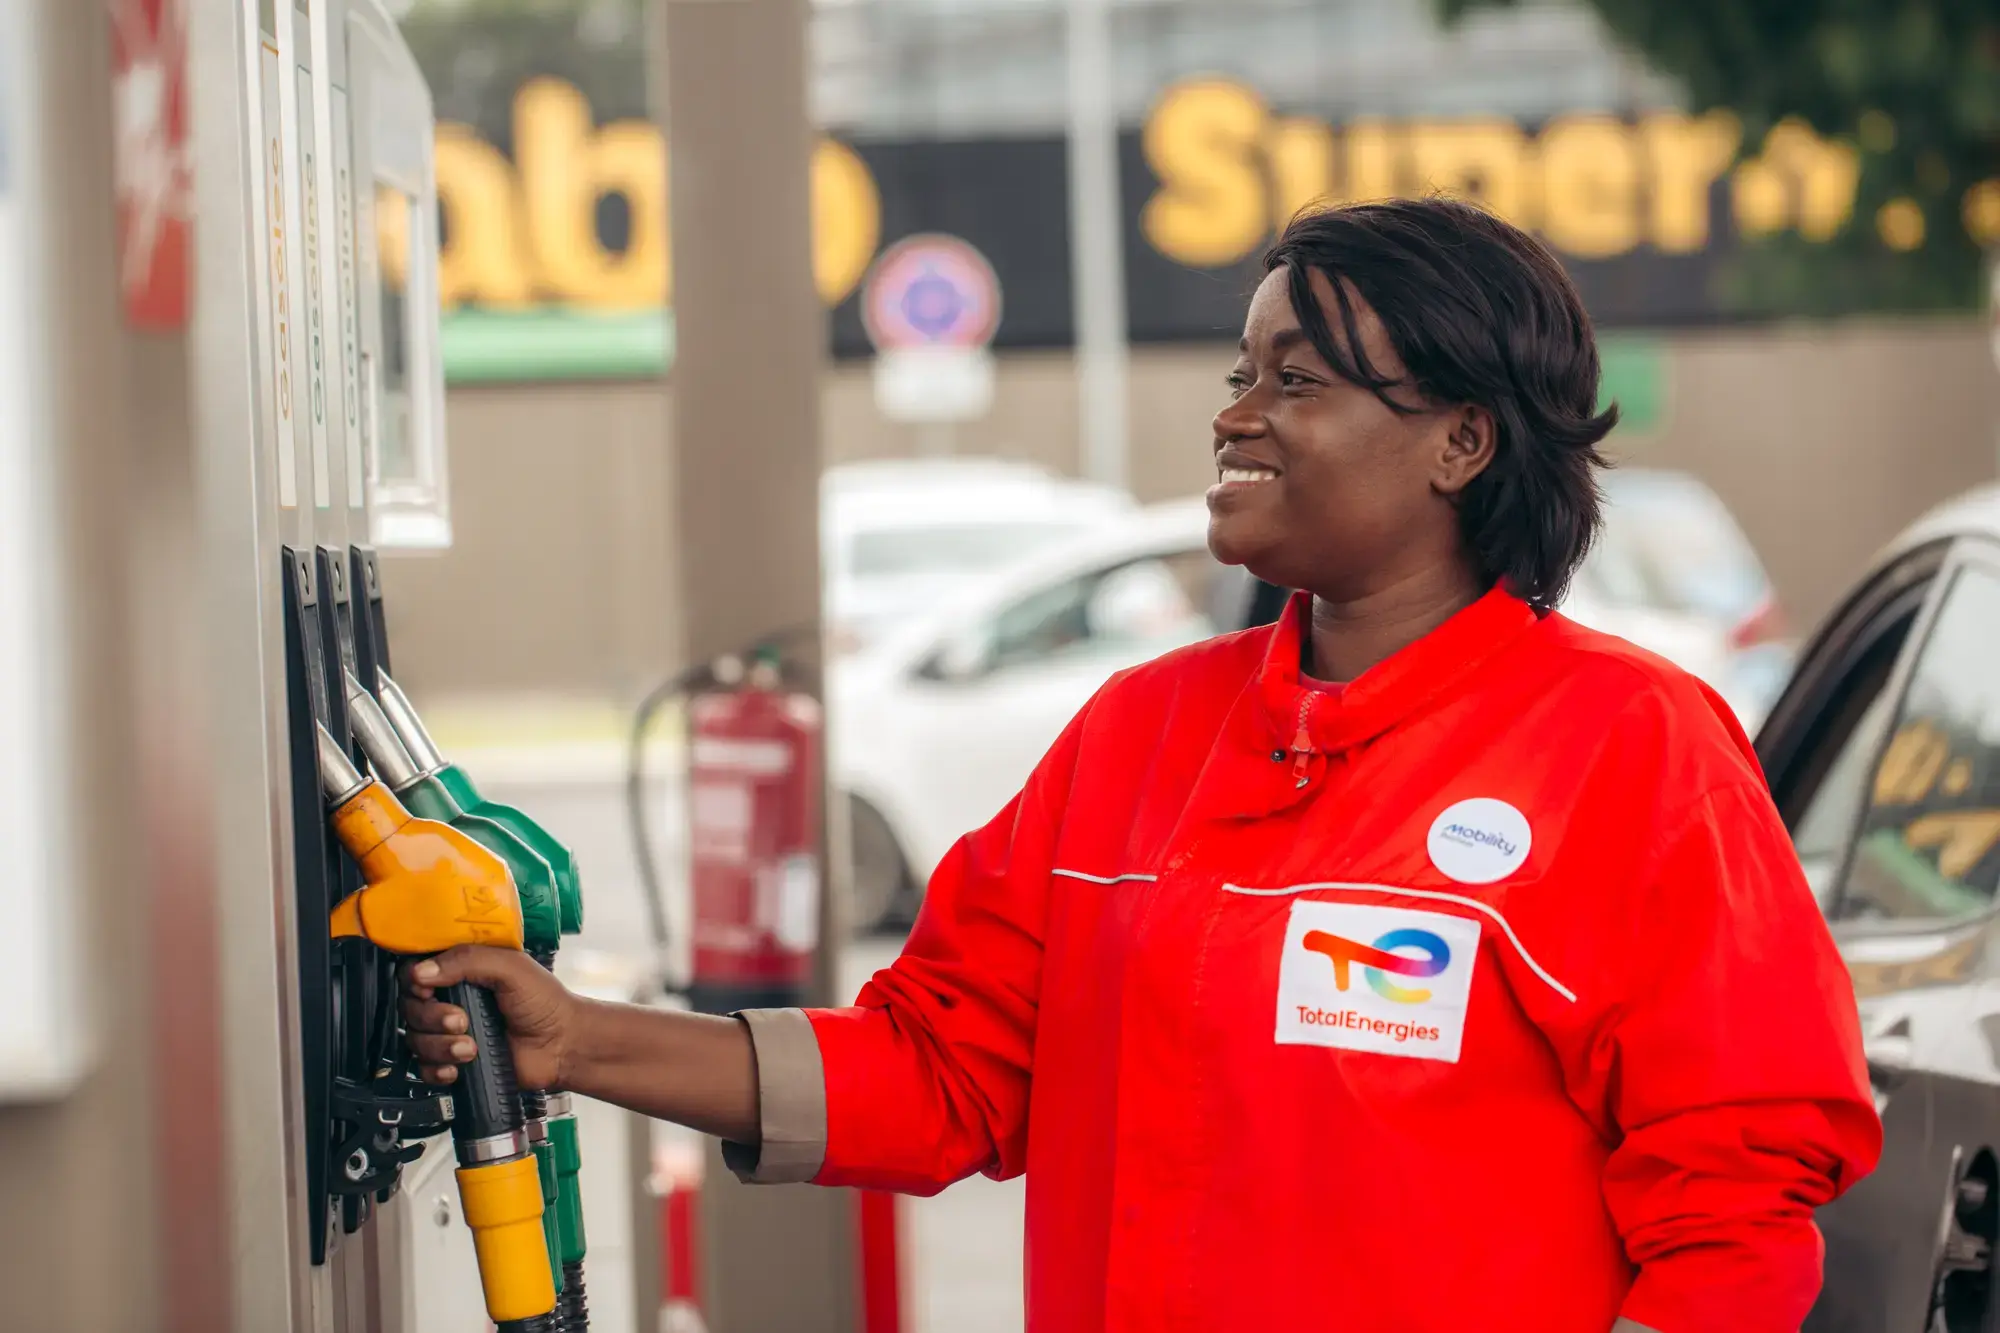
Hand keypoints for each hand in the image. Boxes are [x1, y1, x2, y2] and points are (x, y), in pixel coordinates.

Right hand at [400, 946, 580, 1091]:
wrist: (562, 1046)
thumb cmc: (545, 1003)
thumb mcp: (510, 967)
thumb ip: (467, 960)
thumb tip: (422, 970)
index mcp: (462, 973)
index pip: (415, 974)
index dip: (415, 983)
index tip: (427, 990)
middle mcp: (452, 1001)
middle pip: (410, 1009)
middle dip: (432, 1018)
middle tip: (461, 1020)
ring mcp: (451, 1034)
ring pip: (415, 1040)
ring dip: (440, 1046)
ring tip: (470, 1047)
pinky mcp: (454, 1062)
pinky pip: (424, 1069)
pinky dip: (438, 1070)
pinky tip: (459, 1066)